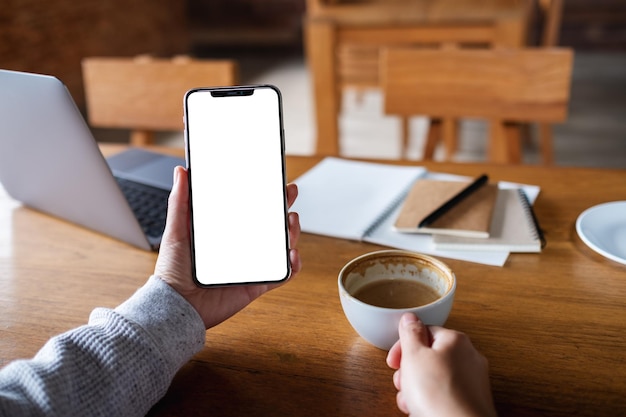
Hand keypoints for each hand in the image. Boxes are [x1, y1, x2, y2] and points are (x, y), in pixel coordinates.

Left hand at [154, 165, 301, 328]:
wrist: (177, 305)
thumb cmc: (173, 271)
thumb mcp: (176, 230)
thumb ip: (180, 202)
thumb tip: (181, 172)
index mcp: (225, 233)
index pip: (250, 210)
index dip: (265, 196)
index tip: (273, 181)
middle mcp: (241, 248)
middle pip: (270, 226)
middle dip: (284, 208)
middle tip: (289, 193)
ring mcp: (251, 266)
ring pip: (280, 247)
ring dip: (291, 232)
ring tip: (291, 221)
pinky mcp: (256, 285)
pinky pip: (281, 275)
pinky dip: (292, 265)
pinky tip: (291, 253)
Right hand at [386, 313, 496, 416]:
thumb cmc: (439, 395)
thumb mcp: (413, 356)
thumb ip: (410, 333)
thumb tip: (410, 318)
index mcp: (455, 340)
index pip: (424, 332)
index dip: (404, 346)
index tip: (394, 360)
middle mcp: (468, 357)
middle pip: (429, 356)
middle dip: (409, 371)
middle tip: (402, 382)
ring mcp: (472, 381)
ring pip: (435, 378)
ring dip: (416, 388)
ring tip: (410, 401)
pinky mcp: (470, 402)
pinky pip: (444, 395)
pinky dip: (430, 401)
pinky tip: (420, 411)